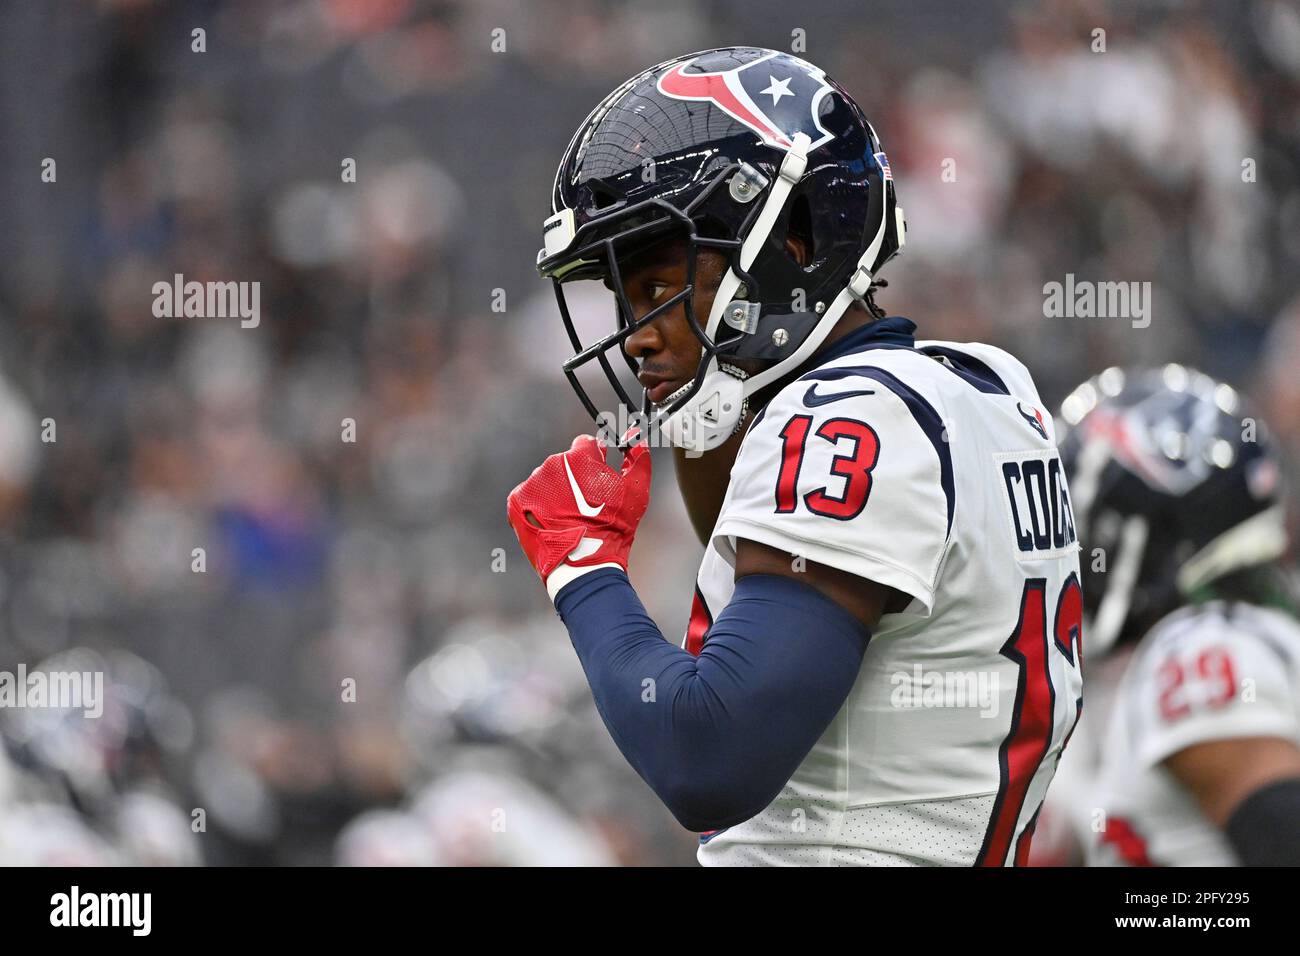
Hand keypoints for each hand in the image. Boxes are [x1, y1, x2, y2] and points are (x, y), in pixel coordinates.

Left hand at [506, 431, 651, 599]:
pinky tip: (553, 521)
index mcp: (579, 457)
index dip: (594, 459)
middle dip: (575, 478)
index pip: (585, 444)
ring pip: (547, 479)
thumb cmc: (613, 528)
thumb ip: (638, 458)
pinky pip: (530, 495)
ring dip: (557, 491)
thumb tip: (637, 437)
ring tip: (569, 516)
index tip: (597, 476)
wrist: (583, 564)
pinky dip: (539, 506)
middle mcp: (552, 464)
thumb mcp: (635, 492)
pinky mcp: (516, 501)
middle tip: (586, 504)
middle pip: (565, 463)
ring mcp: (532, 483)